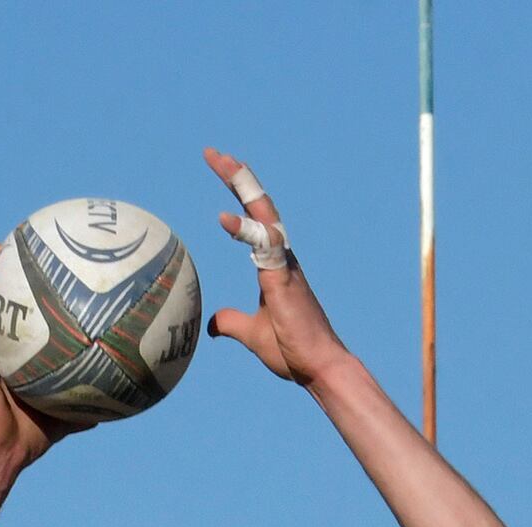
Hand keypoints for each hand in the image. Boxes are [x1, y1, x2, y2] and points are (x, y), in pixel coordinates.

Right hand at [0, 246, 79, 470]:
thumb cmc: (30, 438)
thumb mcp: (68, 415)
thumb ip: (88, 402)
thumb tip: (123, 397)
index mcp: (14, 360)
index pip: (23, 322)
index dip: (34, 298)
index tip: (52, 274)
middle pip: (1, 304)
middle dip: (11, 276)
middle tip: (29, 249)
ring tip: (5, 242)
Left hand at [202, 147, 353, 388]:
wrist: (319, 368)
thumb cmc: (292, 350)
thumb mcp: (251, 333)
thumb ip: (232, 323)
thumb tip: (212, 325)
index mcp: (275, 265)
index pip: (254, 220)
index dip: (238, 194)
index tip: (221, 169)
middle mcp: (283, 258)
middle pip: (259, 206)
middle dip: (237, 177)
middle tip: (213, 153)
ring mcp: (285, 266)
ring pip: (264, 214)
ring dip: (243, 186)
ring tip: (222, 162)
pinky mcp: (283, 280)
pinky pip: (264, 246)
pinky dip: (244, 230)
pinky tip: (223, 219)